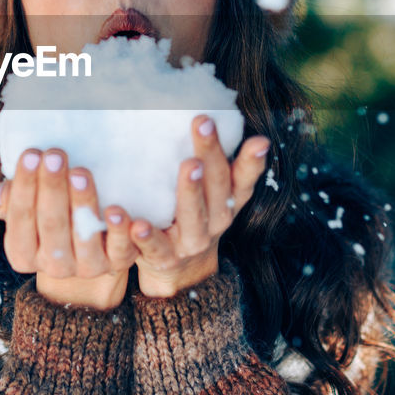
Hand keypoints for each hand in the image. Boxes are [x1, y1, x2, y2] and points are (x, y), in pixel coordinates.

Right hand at [0, 148, 138, 309]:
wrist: (91, 245)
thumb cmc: (51, 214)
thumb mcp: (26, 207)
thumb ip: (7, 200)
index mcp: (23, 254)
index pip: (20, 220)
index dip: (24, 188)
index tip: (31, 155)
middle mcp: (53, 266)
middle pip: (51, 225)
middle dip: (52, 189)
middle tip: (55, 156)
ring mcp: (86, 267)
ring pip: (84, 237)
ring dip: (82, 204)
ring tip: (80, 173)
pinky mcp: (116, 262)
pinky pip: (119, 250)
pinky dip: (119, 231)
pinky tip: (115, 210)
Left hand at [130, 117, 271, 296]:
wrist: (180, 269)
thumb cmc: (195, 214)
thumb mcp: (214, 192)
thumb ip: (224, 162)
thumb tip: (243, 129)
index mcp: (229, 201)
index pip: (244, 178)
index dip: (251, 160)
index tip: (258, 139)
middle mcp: (216, 222)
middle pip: (217, 187)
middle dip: (211, 154)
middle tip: (203, 125)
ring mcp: (192, 242)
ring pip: (194, 216)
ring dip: (190, 190)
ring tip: (188, 165)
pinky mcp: (164, 258)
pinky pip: (154, 246)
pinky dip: (145, 236)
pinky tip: (136, 222)